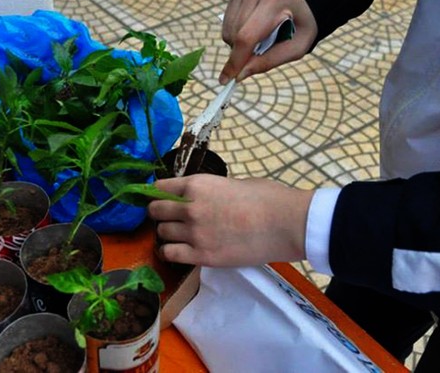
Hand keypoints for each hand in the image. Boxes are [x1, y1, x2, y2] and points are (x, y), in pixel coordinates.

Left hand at [148, 174, 313, 266]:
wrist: (284, 223)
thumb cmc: (266, 198)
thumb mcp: (232, 183)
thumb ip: (209, 191)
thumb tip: (202, 197)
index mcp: (197, 184)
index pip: (159, 187)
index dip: (157, 193)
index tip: (160, 198)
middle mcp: (189, 208)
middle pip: (155, 211)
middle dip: (159, 214)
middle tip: (169, 218)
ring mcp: (194, 233)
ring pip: (161, 233)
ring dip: (167, 234)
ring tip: (178, 235)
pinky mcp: (202, 256)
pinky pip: (169, 254)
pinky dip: (169, 252)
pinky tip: (177, 250)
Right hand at [220, 0, 317, 83]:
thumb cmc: (301, 24)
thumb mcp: (296, 47)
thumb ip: (269, 61)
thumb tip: (240, 75)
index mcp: (277, 0)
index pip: (248, 36)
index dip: (236, 61)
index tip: (226, 80)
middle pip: (236, 34)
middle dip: (240, 53)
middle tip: (257, 55)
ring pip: (229, 29)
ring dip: (237, 43)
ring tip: (259, 38)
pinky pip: (227, 21)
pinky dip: (236, 32)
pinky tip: (252, 28)